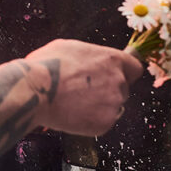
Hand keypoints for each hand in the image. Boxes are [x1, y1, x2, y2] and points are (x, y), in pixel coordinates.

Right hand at [24, 39, 143, 136]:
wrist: (36, 91)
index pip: (135, 68)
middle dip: (108, 91)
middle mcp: (119, 81)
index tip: (116, 77)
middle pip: (123, 88)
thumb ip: (89, 55)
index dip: (125, 73)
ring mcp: (114, 104)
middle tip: (84, 92)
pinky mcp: (105, 123)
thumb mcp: (69, 47)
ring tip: (74, 104)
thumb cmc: (47, 66)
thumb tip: (89, 60)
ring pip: (113, 106)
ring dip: (99, 106)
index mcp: (112, 59)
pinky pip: (102, 122)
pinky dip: (90, 121)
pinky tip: (73, 114)